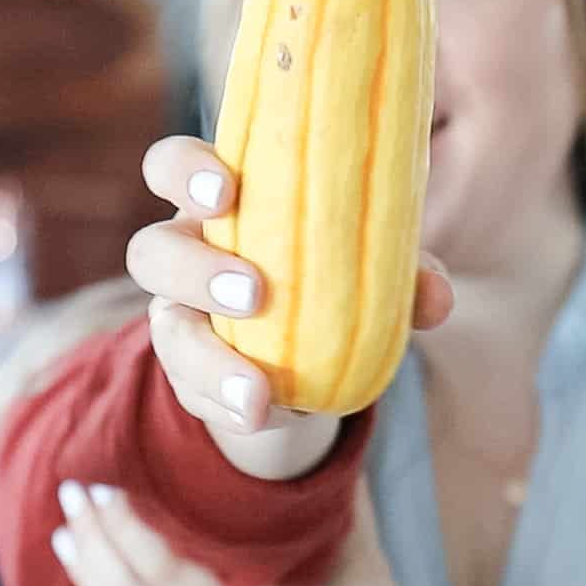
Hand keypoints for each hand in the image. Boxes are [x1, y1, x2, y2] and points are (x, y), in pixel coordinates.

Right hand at [125, 136, 452, 443]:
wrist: (304, 353)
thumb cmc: (333, 273)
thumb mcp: (368, 266)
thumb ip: (402, 273)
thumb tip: (434, 296)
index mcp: (219, 204)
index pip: (173, 168)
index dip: (185, 171)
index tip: (225, 188)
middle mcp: (184, 256)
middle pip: (151, 251)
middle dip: (195, 269)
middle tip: (254, 292)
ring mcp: (178, 318)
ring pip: (166, 332)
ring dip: (209, 360)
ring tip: (256, 391)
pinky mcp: (186, 376)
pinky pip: (192, 392)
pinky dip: (229, 407)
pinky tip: (262, 417)